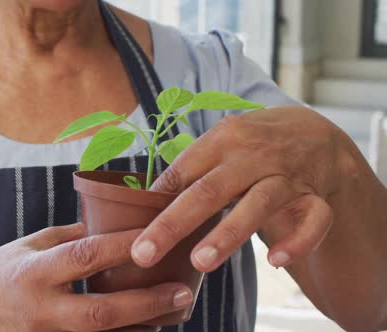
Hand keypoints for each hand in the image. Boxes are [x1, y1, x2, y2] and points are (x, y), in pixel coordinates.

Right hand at [0, 223, 192, 330]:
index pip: (85, 255)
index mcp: (34, 272)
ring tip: (174, 311)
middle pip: (100, 312)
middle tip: (181, 291)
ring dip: (142, 327)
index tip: (156, 235)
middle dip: (145, 303)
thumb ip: (69, 237)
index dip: (123, 245)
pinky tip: (145, 328)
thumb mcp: (28, 245)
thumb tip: (111, 224)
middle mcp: (41, 309)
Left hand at [131, 106, 349, 271]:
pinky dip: (298, 240)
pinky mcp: (316, 196)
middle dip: (173, 224)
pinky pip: (314, 219)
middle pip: (209, 191)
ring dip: (228, 233)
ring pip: (258, 204)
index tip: (130, 231)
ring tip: (199, 262)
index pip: (182, 172)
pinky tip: (275, 262)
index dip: (155, 203)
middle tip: (144, 254)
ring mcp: (287, 175)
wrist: (316, 133)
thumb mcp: (221, 144)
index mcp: (223, 139)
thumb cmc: (253, 145)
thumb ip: (189, 169)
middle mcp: (253, 155)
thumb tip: (142, 200)